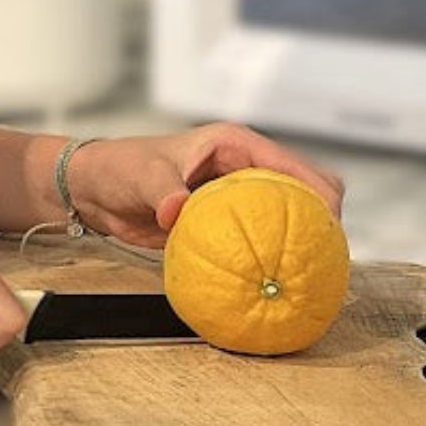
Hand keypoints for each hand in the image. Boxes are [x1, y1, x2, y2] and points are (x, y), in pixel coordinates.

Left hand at [62, 122, 344, 249]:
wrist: (95, 190)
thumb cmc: (119, 169)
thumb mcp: (142, 176)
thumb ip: (163, 191)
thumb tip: (177, 209)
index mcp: (233, 144)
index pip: (291, 164)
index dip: (317, 191)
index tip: (329, 224)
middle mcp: (244, 167)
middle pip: (304, 187)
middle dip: (323, 218)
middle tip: (330, 256)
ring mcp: (237, 195)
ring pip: (287, 214)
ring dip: (303, 238)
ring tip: (317, 273)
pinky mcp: (226, 221)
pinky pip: (259, 238)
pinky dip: (272, 255)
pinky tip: (279, 281)